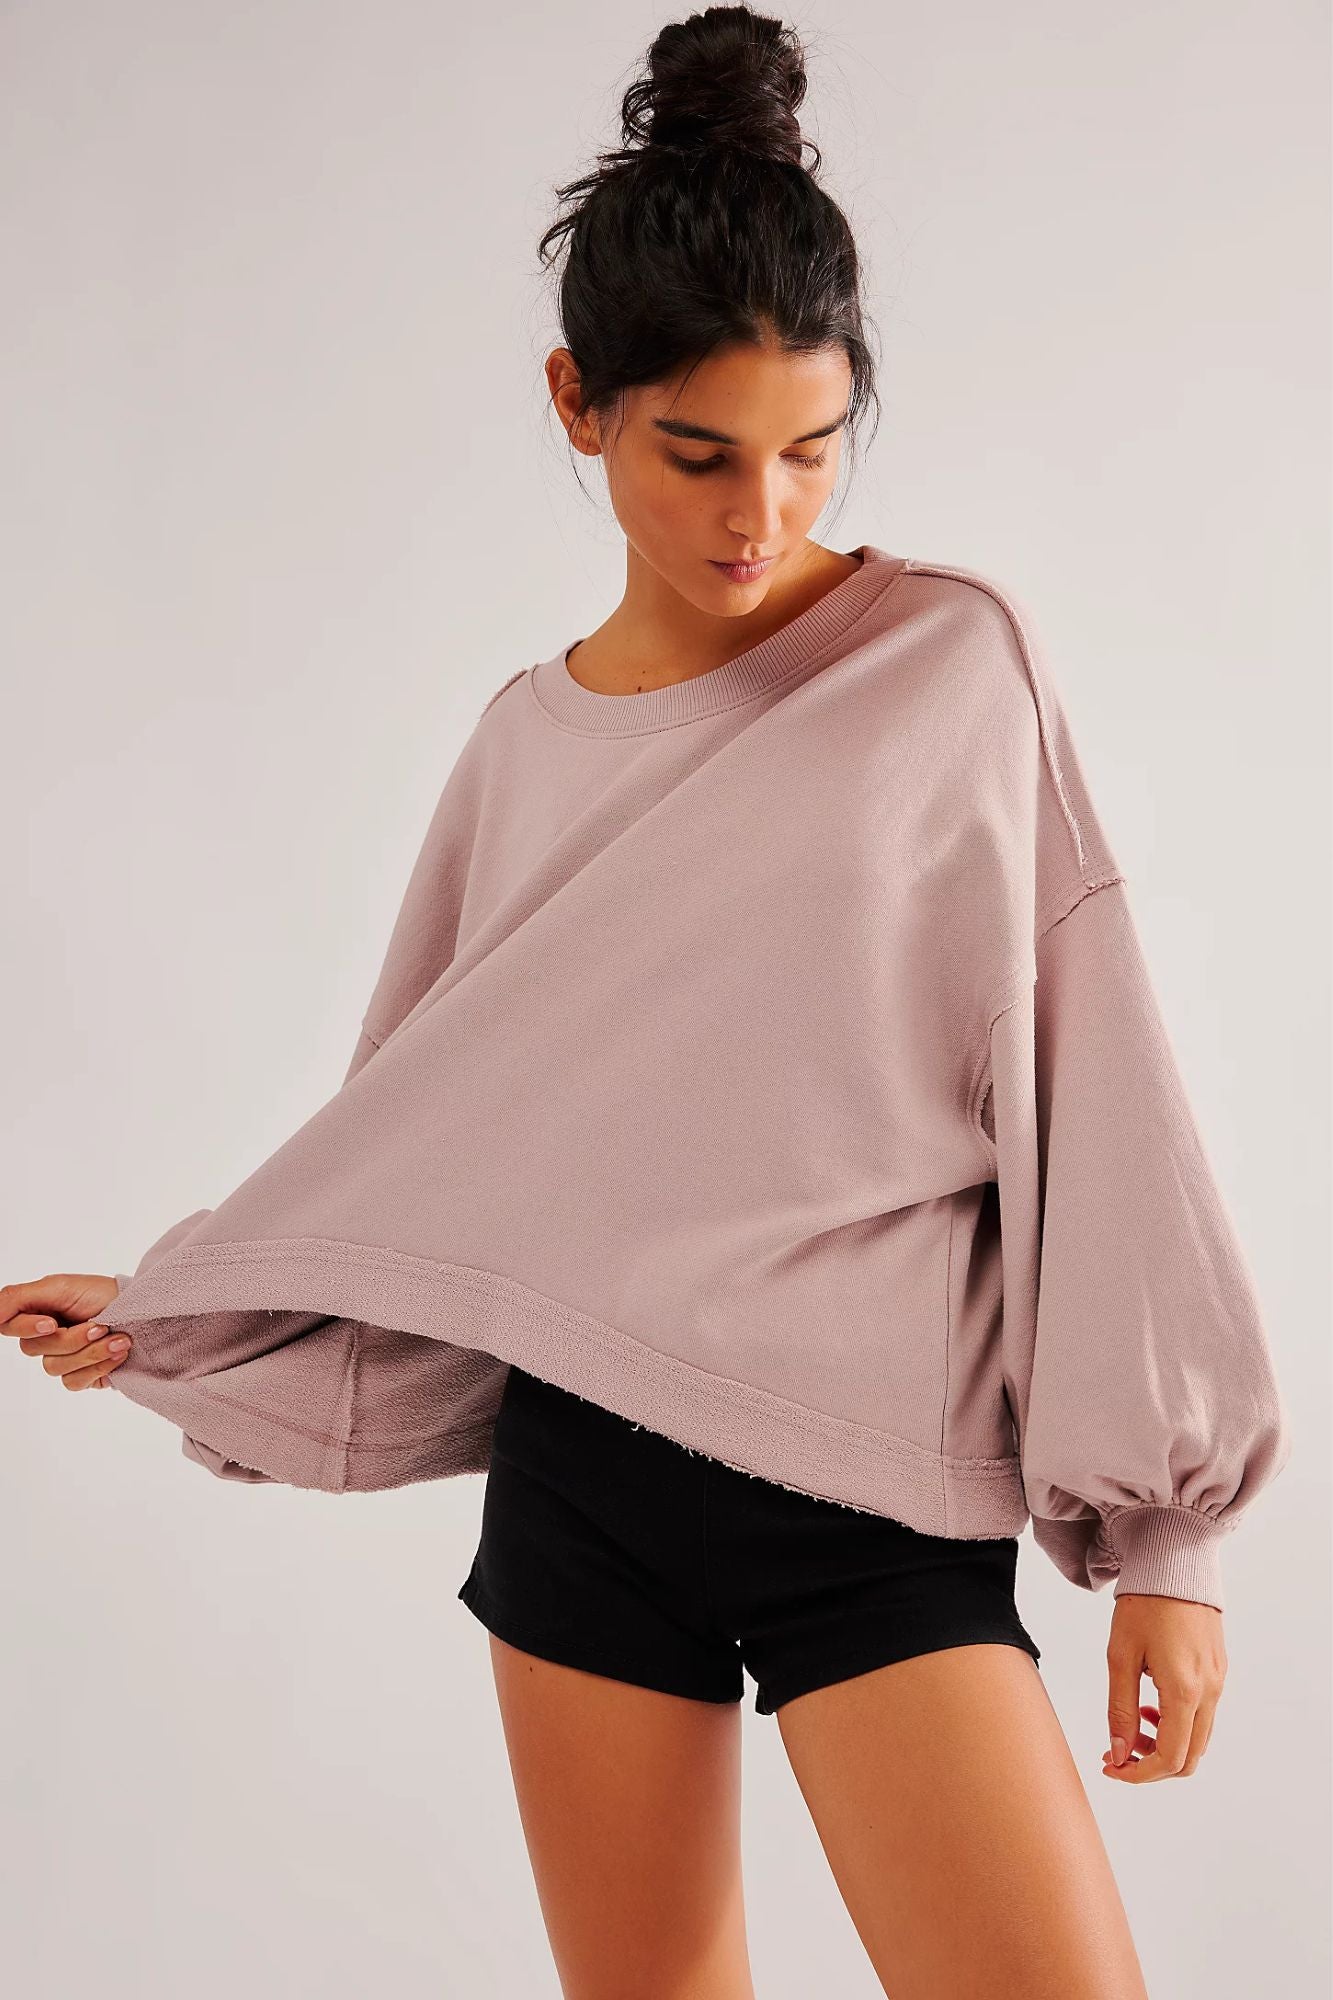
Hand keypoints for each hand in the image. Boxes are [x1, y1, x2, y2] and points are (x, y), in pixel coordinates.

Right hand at [0, 1273, 130, 1389]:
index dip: (26, 1327)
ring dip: (91, 1352)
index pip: (7, 1324)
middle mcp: (45, 1337)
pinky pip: (74, 1382)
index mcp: (36, 1313)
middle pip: (33, 1349)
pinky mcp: (82, 1376)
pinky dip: (99, 1367)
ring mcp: (63, 1358)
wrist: (144, 1313)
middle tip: (99, 1325)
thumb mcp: (59, 1286)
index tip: (51, 1323)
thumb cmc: (103, 1294)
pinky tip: (119, 1353)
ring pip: (54, 1368)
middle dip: (71, 1338)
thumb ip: (18, 1297)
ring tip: (119, 1339)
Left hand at [1102, 1591, 1226, 1782]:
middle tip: (1118, 1753)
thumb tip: (1119, 1753)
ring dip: (1165, 1745)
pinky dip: (1178, 1724)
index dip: (1138, 1774)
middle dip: (1152, 1765)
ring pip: (1198, 1738)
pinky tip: (1152, 1705)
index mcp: (1186, 1691)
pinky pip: (1203, 1715)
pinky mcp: (1219, 1670)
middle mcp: (1210, 1692)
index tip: (1110, 1766)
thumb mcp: (1121, 1656)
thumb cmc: (1144, 1604)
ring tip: (1133, 1725)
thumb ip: (1121, 1710)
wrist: (1174, 1563)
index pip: (1170, 1758)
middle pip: (1189, 1757)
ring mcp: (1219, 1681)